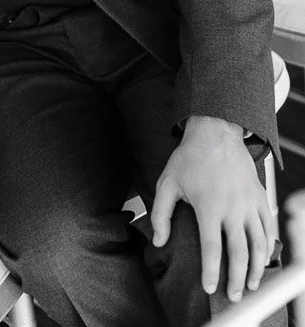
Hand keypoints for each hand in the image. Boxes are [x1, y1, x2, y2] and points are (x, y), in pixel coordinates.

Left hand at [151, 116, 274, 302]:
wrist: (215, 132)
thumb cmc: (190, 157)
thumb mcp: (167, 182)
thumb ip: (161, 213)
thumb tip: (159, 241)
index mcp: (209, 206)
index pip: (212, 248)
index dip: (211, 271)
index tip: (210, 288)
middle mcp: (232, 207)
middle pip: (240, 252)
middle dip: (237, 279)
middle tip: (234, 295)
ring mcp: (249, 202)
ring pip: (259, 244)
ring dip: (257, 268)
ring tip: (251, 284)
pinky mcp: (259, 196)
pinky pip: (269, 226)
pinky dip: (269, 246)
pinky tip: (263, 258)